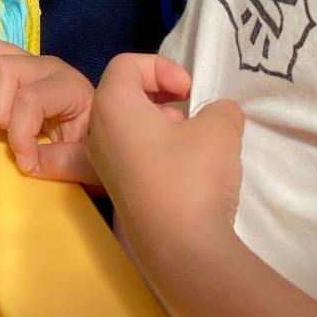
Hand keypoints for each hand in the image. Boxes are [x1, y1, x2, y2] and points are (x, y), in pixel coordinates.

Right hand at [0, 40, 99, 182]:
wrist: (108, 137)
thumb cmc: (101, 149)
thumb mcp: (91, 165)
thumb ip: (61, 163)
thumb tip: (26, 163)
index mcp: (71, 87)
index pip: (30, 99)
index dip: (20, 135)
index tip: (26, 164)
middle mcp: (49, 67)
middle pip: (3, 67)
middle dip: (0, 110)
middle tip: (13, 137)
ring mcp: (31, 63)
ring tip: (6, 123)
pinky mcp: (18, 67)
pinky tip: (3, 111)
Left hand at [87, 54, 242, 283]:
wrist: (183, 251)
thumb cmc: (192, 176)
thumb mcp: (219, 128)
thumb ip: (219, 109)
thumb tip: (217, 113)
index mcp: (111, 106)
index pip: (125, 64)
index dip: (161, 67)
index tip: (189, 90)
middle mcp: (97, 132)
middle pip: (122, 94)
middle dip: (159, 95)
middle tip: (189, 111)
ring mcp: (103, 165)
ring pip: (127, 126)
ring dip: (160, 124)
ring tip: (192, 140)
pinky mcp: (118, 192)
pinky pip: (130, 153)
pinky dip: (156, 149)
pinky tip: (186, 168)